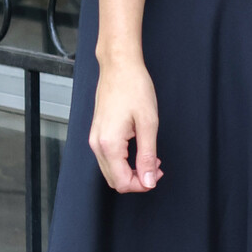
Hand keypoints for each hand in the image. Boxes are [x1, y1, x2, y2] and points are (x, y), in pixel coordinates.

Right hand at [90, 58, 162, 192]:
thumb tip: (148, 181)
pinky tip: (138, 149)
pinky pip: (108, 158)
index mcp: (109, 144)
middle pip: (114, 180)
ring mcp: (94, 139)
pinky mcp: (97, 133)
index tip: (157, 174)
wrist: (119, 66)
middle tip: (156, 166)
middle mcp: (97, 144)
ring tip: (151, 157)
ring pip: (110, 171)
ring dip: (130, 171)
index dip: (142, 184)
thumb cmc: (134, 88)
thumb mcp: (148, 123)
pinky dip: (123, 161)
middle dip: (137, 179)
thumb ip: (148, 155)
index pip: (122, 182)